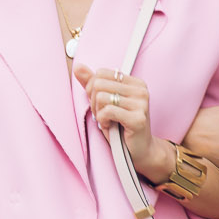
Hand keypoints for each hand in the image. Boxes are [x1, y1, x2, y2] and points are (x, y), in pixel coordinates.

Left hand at [73, 64, 169, 181]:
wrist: (140, 151)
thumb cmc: (121, 127)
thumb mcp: (105, 103)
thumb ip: (92, 84)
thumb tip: (78, 67)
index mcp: (135, 82)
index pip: (101, 73)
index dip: (93, 89)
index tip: (100, 104)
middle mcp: (140, 90)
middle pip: (99, 84)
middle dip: (94, 102)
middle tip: (102, 115)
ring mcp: (141, 103)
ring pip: (101, 97)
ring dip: (98, 113)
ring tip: (107, 121)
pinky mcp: (138, 118)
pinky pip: (107, 111)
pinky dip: (103, 121)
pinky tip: (111, 127)